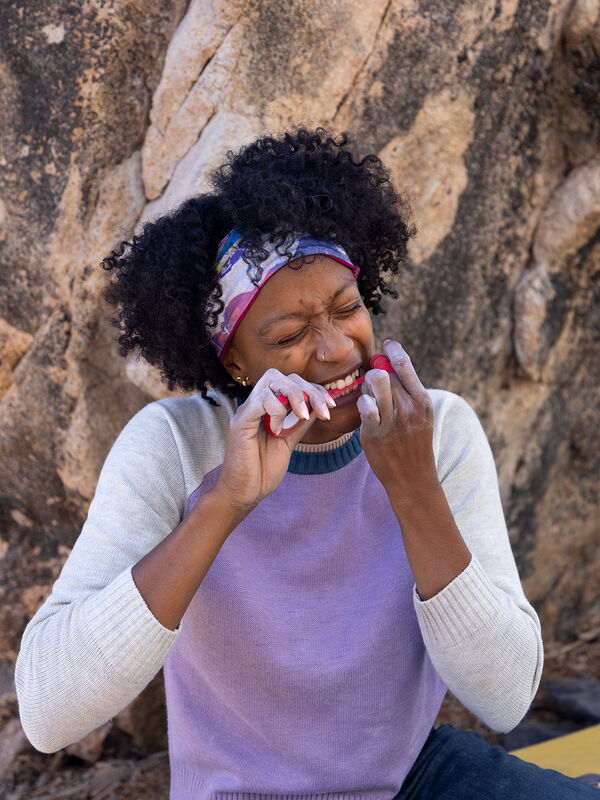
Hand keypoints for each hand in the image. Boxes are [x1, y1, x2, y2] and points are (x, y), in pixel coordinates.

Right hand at [215, 369, 334, 512]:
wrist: (244, 492)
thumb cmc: (263, 469)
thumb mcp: (289, 441)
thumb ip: (299, 423)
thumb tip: (318, 406)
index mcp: (267, 407)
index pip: (291, 382)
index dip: (314, 389)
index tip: (330, 407)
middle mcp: (256, 404)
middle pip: (282, 375)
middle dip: (308, 389)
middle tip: (323, 411)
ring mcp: (247, 410)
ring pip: (272, 379)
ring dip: (295, 395)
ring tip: (302, 417)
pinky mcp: (241, 422)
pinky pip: (262, 399)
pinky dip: (277, 410)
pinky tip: (277, 430)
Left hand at [357, 340, 438, 496]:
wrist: (413, 478)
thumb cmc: (412, 444)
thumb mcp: (419, 416)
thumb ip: (406, 392)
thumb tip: (387, 365)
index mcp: (422, 400)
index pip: (405, 364)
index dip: (393, 350)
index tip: (387, 345)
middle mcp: (410, 407)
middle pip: (384, 373)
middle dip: (375, 376)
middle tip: (375, 389)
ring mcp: (393, 420)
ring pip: (374, 382)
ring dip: (367, 387)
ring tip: (371, 399)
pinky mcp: (375, 433)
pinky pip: (365, 406)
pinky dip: (363, 403)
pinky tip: (366, 411)